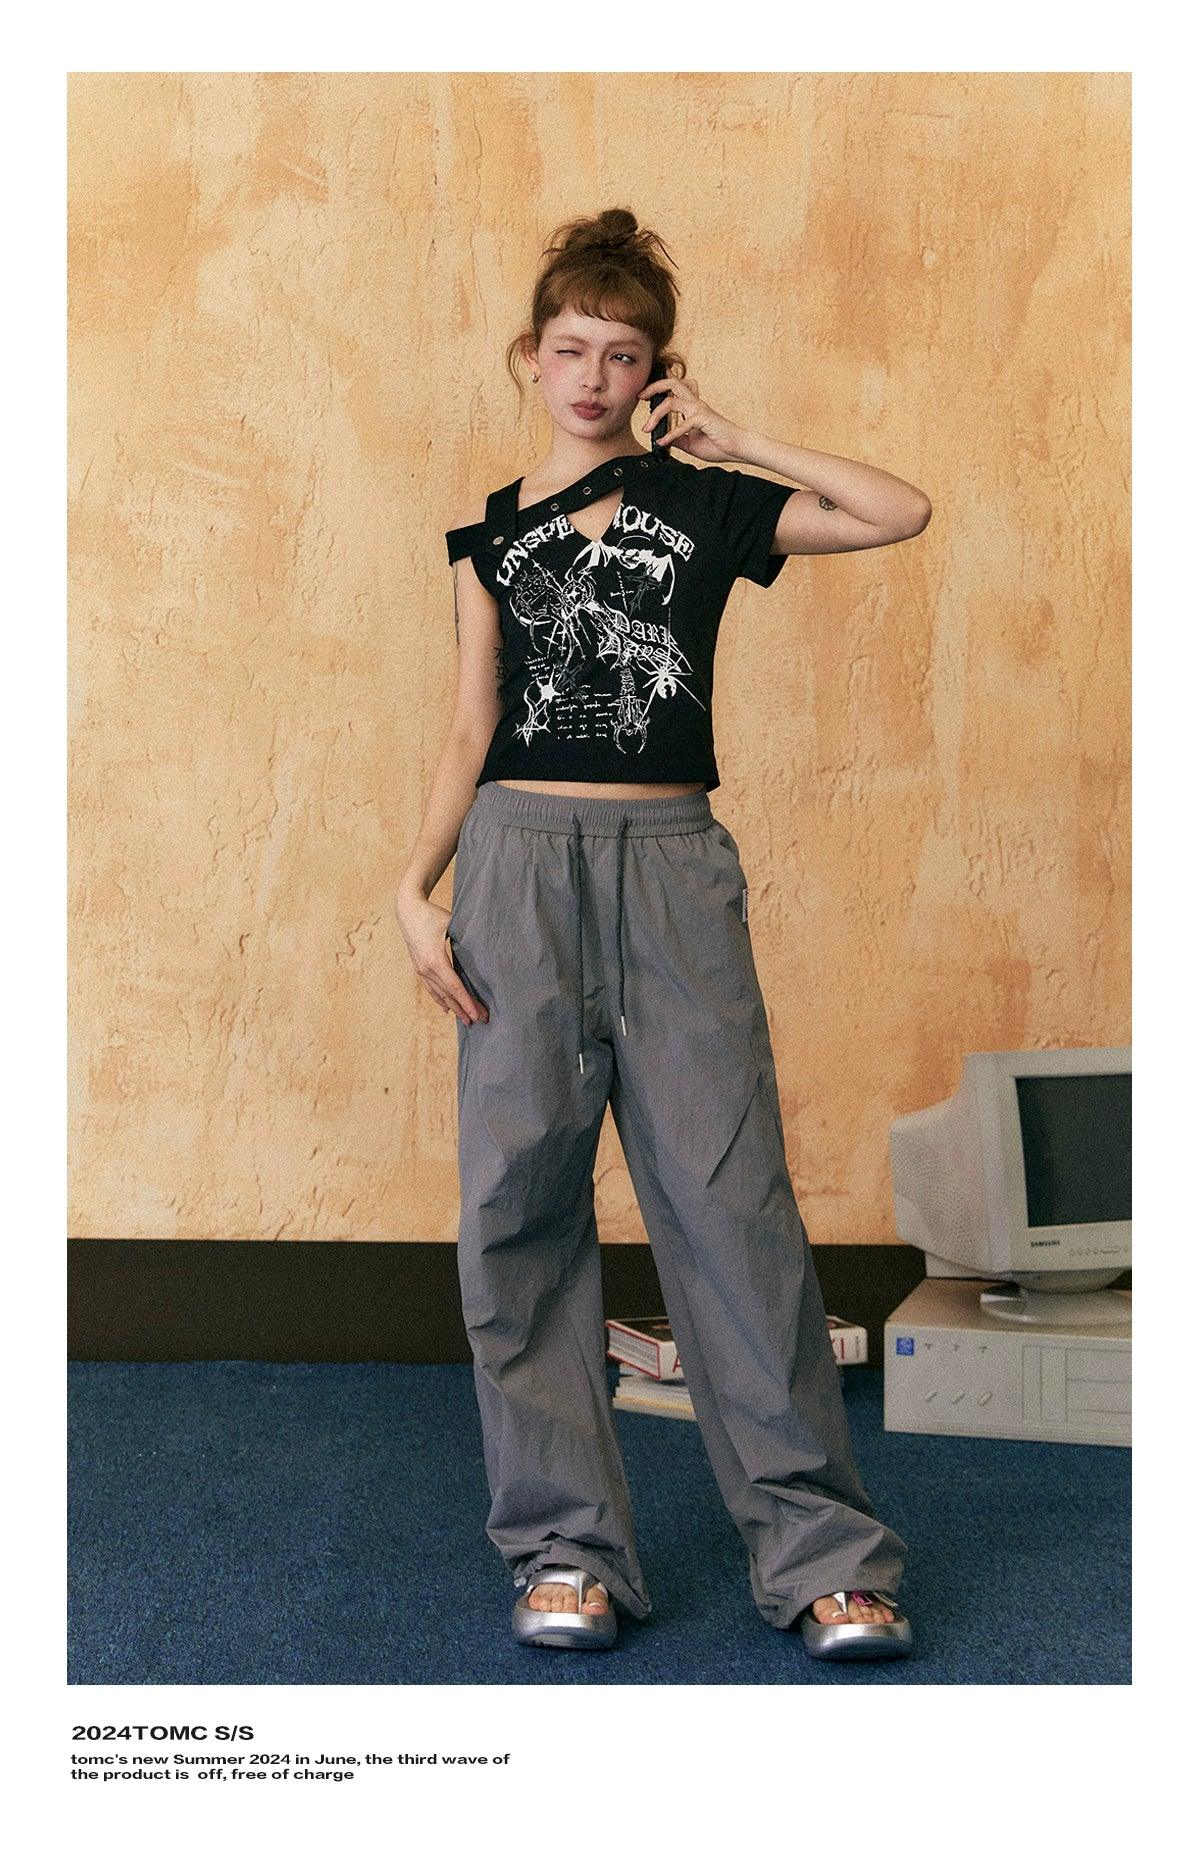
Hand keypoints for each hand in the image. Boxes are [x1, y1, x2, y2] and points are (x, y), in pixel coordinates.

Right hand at [394, 889, 488, 1027]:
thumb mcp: (452, 924)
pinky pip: (430, 988)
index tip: (478, 1015)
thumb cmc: (432, 914)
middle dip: (465, 1009)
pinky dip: (440, 1000)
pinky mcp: (419, 968)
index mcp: (436, 960)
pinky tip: (446, 1009)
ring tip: (467, 1020)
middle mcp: (426, 969)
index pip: (455, 987)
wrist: (408, 910)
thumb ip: (467, 939)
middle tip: (482, 1021)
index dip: (467, 1003)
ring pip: (439, 994)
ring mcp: (421, 970)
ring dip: (454, 1008)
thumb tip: (486, 951)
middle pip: (449, 995)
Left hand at [638, 372, 747, 462]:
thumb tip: (663, 439)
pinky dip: (670, 434)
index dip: (663, 380)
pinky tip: (663, 442)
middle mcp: (696, 403)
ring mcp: (699, 409)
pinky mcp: (703, 418)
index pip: (677, 387)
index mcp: (693, 406)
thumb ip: (677, 439)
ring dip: (655, 414)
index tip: (648, 385)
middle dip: (653, 387)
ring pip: (671, 401)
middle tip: (640, 396)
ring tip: (646, 428)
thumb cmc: (718, 444)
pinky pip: (682, 424)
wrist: (738, 448)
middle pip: (672, 384)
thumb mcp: (690, 443)